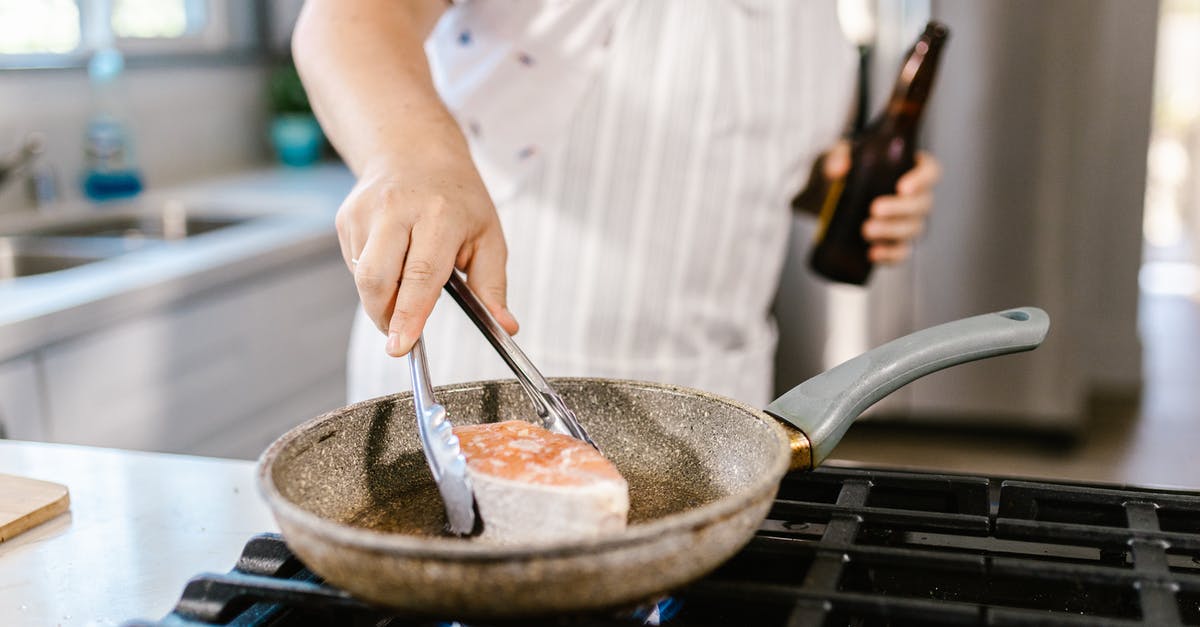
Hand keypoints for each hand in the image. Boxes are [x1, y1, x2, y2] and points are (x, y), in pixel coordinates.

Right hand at [337, 154, 518, 356]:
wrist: (414, 151)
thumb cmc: (458, 198)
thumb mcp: (488, 236)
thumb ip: (493, 286)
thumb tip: (505, 327)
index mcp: (440, 214)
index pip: (421, 274)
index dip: (409, 314)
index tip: (402, 346)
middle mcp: (397, 209)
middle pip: (377, 279)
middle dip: (385, 316)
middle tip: (402, 332)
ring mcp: (365, 211)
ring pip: (362, 277)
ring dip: (381, 297)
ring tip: (407, 279)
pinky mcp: (346, 217)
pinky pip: (354, 265)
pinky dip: (373, 276)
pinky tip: (392, 257)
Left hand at [823, 140, 941, 263]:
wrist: (826, 200)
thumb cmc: (842, 172)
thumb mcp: (834, 157)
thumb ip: (836, 158)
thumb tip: (840, 168)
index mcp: (908, 168)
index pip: (930, 171)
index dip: (922, 180)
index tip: (903, 188)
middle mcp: (914, 196)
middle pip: (923, 204)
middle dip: (900, 208)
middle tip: (875, 209)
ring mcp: (908, 221)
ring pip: (913, 229)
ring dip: (892, 231)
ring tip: (866, 230)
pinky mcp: (895, 243)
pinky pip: (901, 252)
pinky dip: (890, 255)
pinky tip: (873, 253)